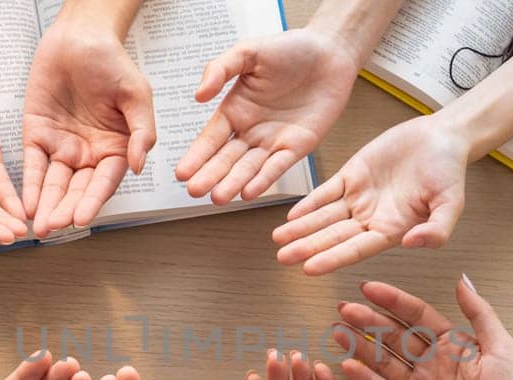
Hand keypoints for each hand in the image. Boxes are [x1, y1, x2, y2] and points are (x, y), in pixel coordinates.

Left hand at [21, 24, 155, 235]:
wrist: (79, 37)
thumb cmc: (112, 62)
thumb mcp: (137, 94)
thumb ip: (141, 132)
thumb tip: (139, 165)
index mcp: (116, 148)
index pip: (104, 182)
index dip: (93, 201)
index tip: (82, 219)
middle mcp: (89, 154)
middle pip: (77, 189)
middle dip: (65, 210)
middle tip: (54, 227)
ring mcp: (62, 147)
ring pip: (54, 183)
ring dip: (47, 205)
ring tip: (39, 226)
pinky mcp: (37, 136)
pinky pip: (33, 166)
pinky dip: (29, 185)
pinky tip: (26, 204)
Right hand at [175, 29, 358, 203]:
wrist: (331, 52)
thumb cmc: (290, 48)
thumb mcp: (248, 52)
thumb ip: (220, 70)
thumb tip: (198, 95)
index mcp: (235, 109)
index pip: (211, 138)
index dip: (197, 155)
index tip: (182, 172)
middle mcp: (251, 129)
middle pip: (226, 158)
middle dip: (210, 175)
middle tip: (195, 191)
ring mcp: (273, 141)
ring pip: (249, 168)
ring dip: (233, 183)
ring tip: (218, 198)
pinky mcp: (298, 146)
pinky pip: (278, 166)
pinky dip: (264, 179)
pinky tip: (249, 192)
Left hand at [274, 116, 468, 275]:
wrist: (441, 136)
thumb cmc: (449, 171)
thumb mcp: (451, 204)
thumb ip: (436, 230)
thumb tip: (413, 244)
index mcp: (392, 230)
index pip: (356, 249)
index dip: (332, 258)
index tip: (310, 268)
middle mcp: (372, 218)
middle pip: (333, 237)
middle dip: (307, 247)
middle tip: (283, 257)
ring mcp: (359, 198)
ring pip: (324, 216)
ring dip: (301, 228)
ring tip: (278, 238)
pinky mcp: (352, 176)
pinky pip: (326, 192)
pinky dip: (309, 202)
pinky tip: (292, 213)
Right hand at [334, 278, 512, 379]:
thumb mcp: (503, 348)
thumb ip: (479, 314)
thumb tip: (462, 280)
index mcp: (453, 346)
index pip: (416, 316)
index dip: (393, 301)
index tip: (369, 288)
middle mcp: (431, 365)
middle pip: (394, 337)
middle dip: (368, 322)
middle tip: (344, 309)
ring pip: (383, 363)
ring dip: (359, 347)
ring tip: (336, 332)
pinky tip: (348, 365)